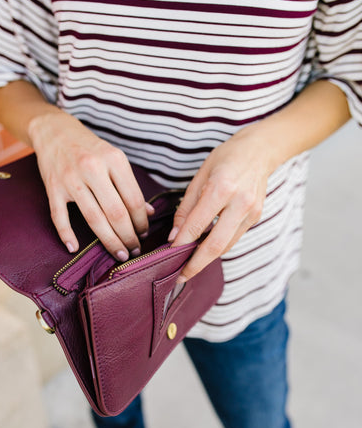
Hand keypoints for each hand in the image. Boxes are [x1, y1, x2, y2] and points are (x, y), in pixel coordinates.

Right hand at [29, 111, 153, 259]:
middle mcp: (93, 168)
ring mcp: (71, 179)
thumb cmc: (90, 148)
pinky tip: (75, 248)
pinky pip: (60, 216)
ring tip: (119, 253)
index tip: (144, 233)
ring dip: (109, 241)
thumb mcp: (115, 159)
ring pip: (94, 218)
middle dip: (128, 236)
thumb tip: (149, 213)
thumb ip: (131, 186)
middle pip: (116, 212)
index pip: (133, 199)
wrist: (55, 131)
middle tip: (134, 250)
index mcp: (114, 160)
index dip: (142, 221)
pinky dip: (66, 234)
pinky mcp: (53, 187)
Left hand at [169, 127, 272, 281]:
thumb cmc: (226, 158)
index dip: (181, 244)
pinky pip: (233, 238)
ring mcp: (251, 212)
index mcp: (222, 188)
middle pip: (216, 245)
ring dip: (206, 258)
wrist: (260, 150)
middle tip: (180, 277)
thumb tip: (175, 236)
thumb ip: (186, 208)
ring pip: (226, 246)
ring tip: (189, 264)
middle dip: (196, 264)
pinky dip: (218, 246)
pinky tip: (205, 247)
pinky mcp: (256, 218)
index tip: (168, 256)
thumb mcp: (200, 176)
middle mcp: (239, 203)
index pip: (197, 225)